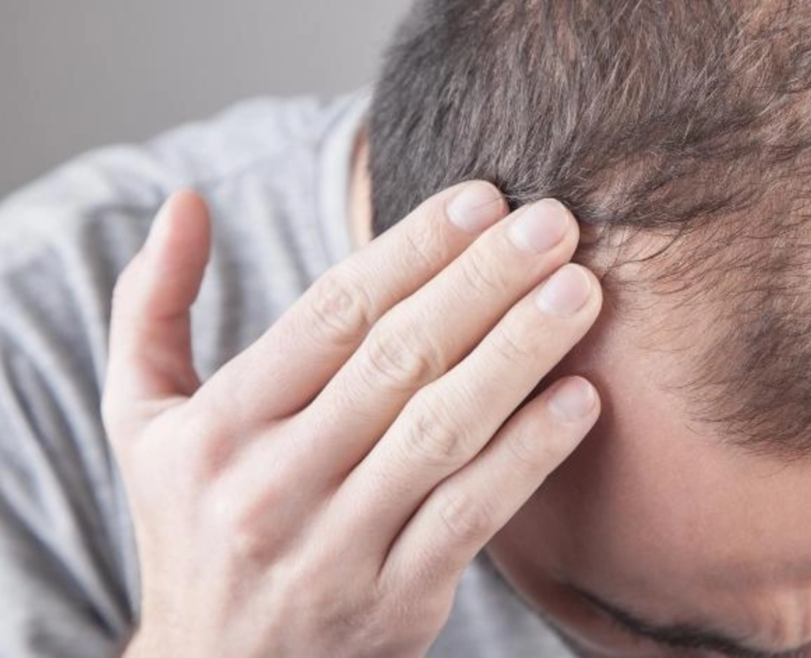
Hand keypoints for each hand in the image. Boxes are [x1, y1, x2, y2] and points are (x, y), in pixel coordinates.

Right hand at [102, 183, 601, 656]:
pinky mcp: (396, 601)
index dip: (413, 249)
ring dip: (520, 355)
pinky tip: (581, 398)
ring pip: (443, 431)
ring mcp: (337, 548)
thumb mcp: (144, 420)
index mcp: (219, 427)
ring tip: (580, 293)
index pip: (331, 315)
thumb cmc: (193, 525)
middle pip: (399, 360)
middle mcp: (273, 484)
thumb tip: (184, 200)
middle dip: (485, 283)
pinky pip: (473, 516)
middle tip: (555, 223)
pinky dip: (530, 455)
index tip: (482, 199)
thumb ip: (152, 309)